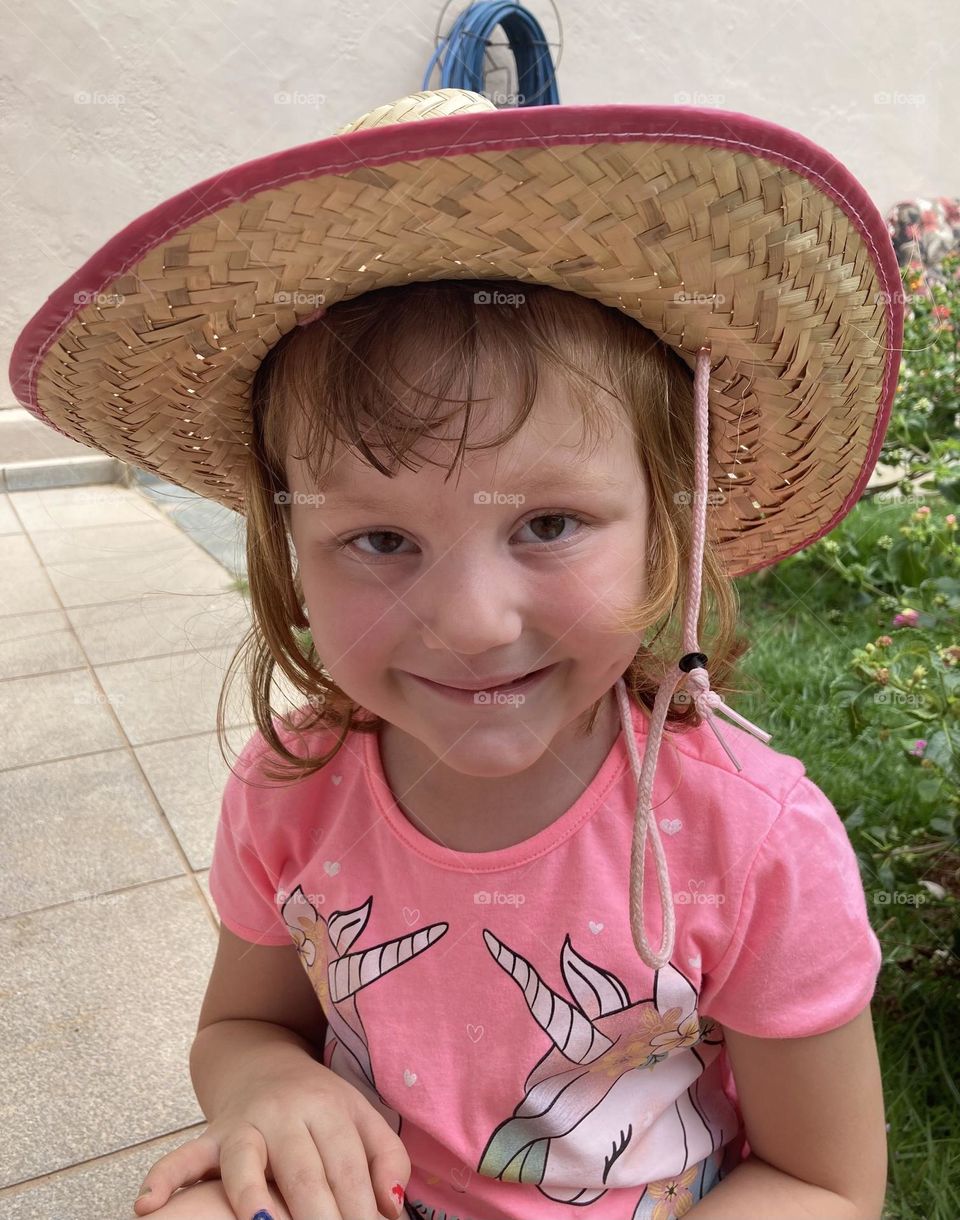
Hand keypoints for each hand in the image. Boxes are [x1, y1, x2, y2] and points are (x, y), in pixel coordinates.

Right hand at [132, 1059, 409, 1219]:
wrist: (261, 1060)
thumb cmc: (319, 1104)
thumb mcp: (360, 1116)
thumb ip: (385, 1157)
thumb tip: (393, 1208)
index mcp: (329, 1108)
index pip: (348, 1166)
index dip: (360, 1209)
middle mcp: (286, 1112)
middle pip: (302, 1171)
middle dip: (317, 1216)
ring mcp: (245, 1122)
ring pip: (245, 1161)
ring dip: (252, 1198)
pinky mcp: (210, 1134)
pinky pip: (184, 1155)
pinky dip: (165, 1177)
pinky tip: (148, 1204)